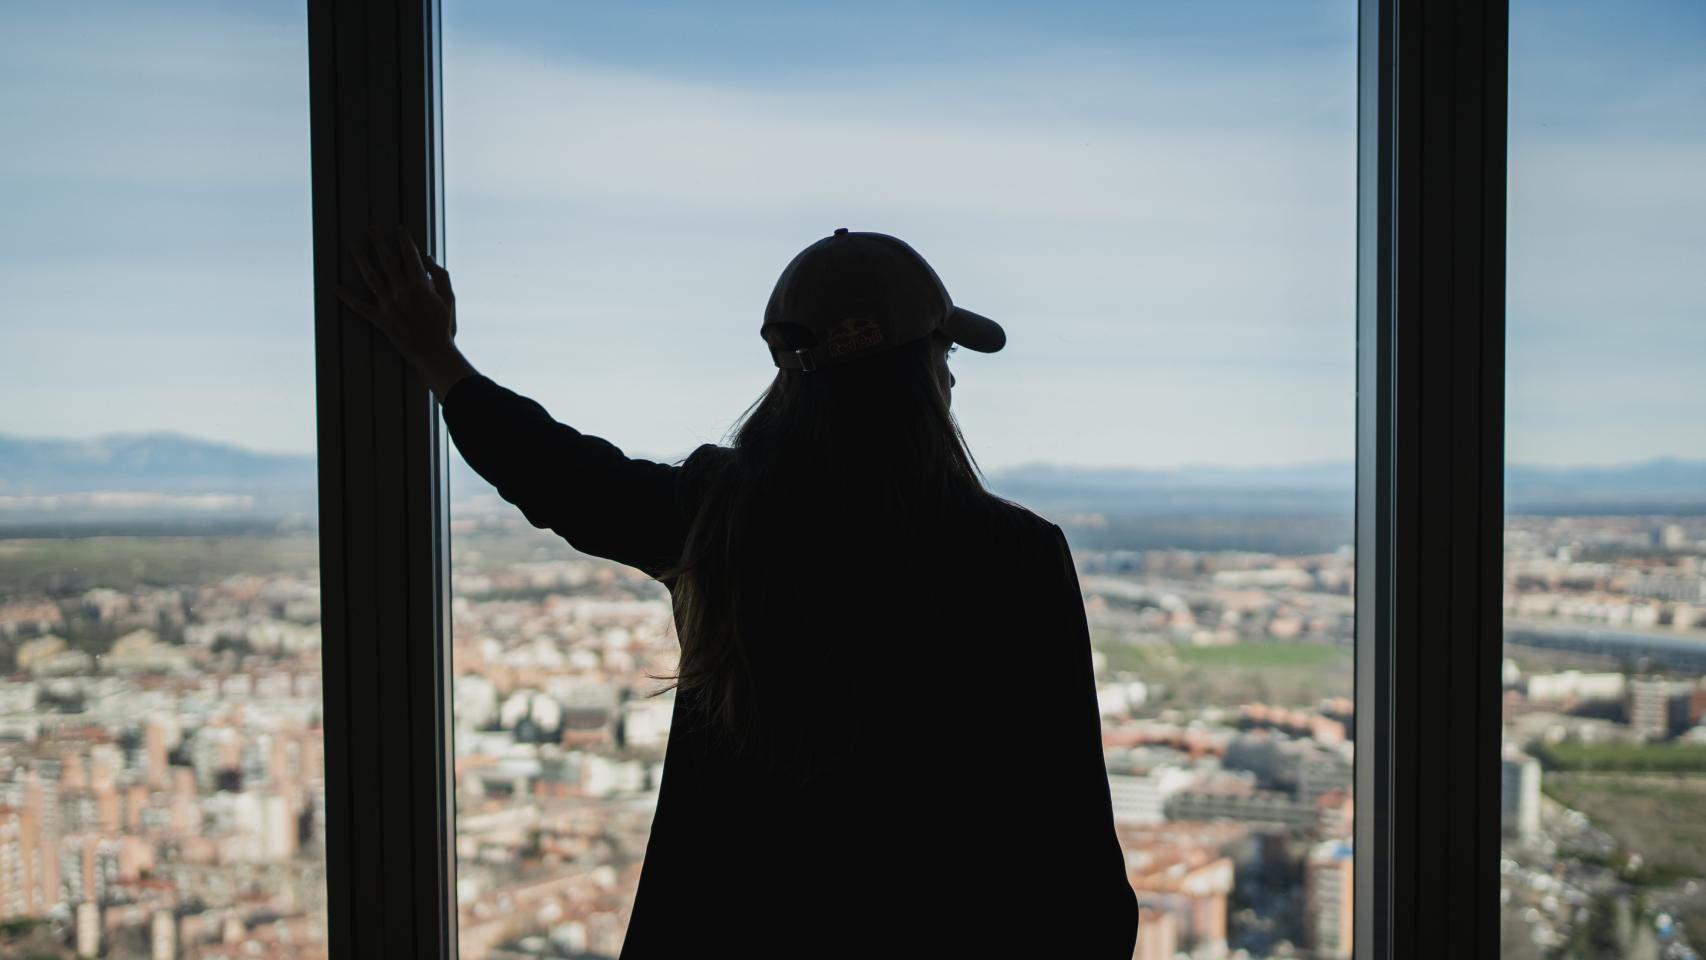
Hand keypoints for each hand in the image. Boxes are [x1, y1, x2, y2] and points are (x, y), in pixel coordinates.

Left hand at [338, 225, 474, 398]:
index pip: (409, 254)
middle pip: (386, 260)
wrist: (434, 353)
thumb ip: (441, 276)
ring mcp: (388, 304)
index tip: (399, 228)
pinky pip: (359, 306)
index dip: (404, 239)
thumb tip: (428, 258)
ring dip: (360, 259)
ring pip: (370, 276)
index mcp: (419, 284)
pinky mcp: (380, 319)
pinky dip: (347, 298)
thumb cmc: (444, 326)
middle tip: (371, 228)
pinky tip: (336, 288)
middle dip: (378, 241)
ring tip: (354, 246)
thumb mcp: (450, 298)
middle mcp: (400, 290)